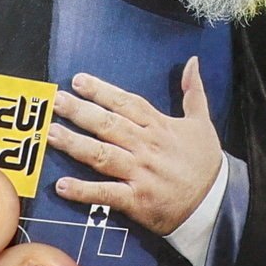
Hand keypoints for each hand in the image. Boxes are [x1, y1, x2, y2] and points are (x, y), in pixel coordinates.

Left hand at [49, 61, 228, 236]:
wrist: (215, 203)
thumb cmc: (205, 163)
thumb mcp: (202, 122)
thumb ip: (193, 91)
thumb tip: (192, 61)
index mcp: (159, 126)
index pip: (126, 103)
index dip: (101, 91)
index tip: (78, 80)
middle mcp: (146, 147)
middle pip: (108, 125)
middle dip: (80, 112)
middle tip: (56, 101)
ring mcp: (139, 173)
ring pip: (101, 155)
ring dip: (74, 145)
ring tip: (50, 134)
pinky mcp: (136, 200)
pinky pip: (105, 194)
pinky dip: (83, 191)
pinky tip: (61, 185)